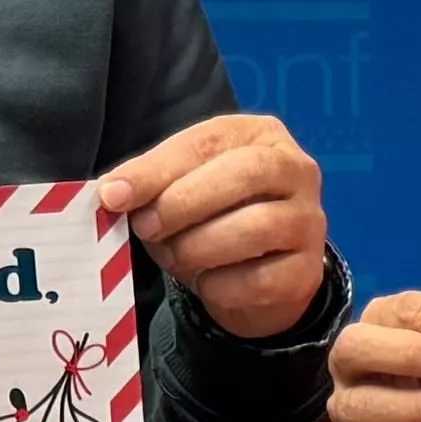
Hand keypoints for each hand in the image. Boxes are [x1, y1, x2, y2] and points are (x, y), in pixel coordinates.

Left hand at [99, 113, 327, 341]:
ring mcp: (309, 221)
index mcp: (260, 135)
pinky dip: (220, 286)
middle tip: (146, 227)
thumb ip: (151, 185)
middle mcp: (296, 170)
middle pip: (246, 173)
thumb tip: (112, 193)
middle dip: (184, 202)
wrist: (257, 277)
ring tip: (174, 256)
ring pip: (258, 227)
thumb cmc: (213, 220)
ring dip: (200, 246)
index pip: (208, 141)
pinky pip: (261, 279)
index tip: (114, 195)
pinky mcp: (308, 271)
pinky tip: (206, 283)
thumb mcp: (180, 192)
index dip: (158, 168)